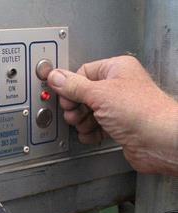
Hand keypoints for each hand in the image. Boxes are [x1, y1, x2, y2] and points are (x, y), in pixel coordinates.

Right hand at [48, 56, 177, 175]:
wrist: (159, 142)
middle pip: (82, 94)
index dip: (70, 86)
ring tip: (86, 125)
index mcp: (115, 69)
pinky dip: (90, 132)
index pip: (82, 72)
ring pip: (87, 112)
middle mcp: (116, 87)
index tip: (65, 98)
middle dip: (75, 107)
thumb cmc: (141, 113)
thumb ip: (73, 86)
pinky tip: (92, 134)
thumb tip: (55, 76)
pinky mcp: (116, 125)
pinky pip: (94, 126)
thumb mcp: (99, 94)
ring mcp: (117, 107)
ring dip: (82, 121)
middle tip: (74, 114)